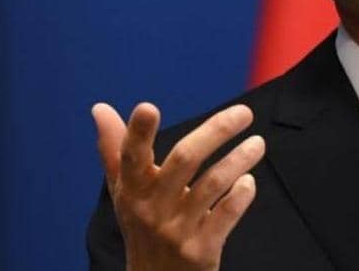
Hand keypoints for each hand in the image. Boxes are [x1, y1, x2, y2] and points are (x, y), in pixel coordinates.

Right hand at [92, 102, 264, 270]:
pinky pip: (225, 216)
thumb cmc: (141, 227)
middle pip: (184, 159)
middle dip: (216, 131)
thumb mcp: (123, 192)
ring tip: (258, 144)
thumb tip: (100, 107)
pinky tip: (249, 182)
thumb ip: (114, 149)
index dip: (137, 132)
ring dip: (239, 160)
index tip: (147, 107)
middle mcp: (151, 208)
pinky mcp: (200, 250)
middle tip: (243, 113)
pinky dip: (241, 195)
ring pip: (212, 184)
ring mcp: (176, 230)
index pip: (131, 156)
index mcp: (131, 189)